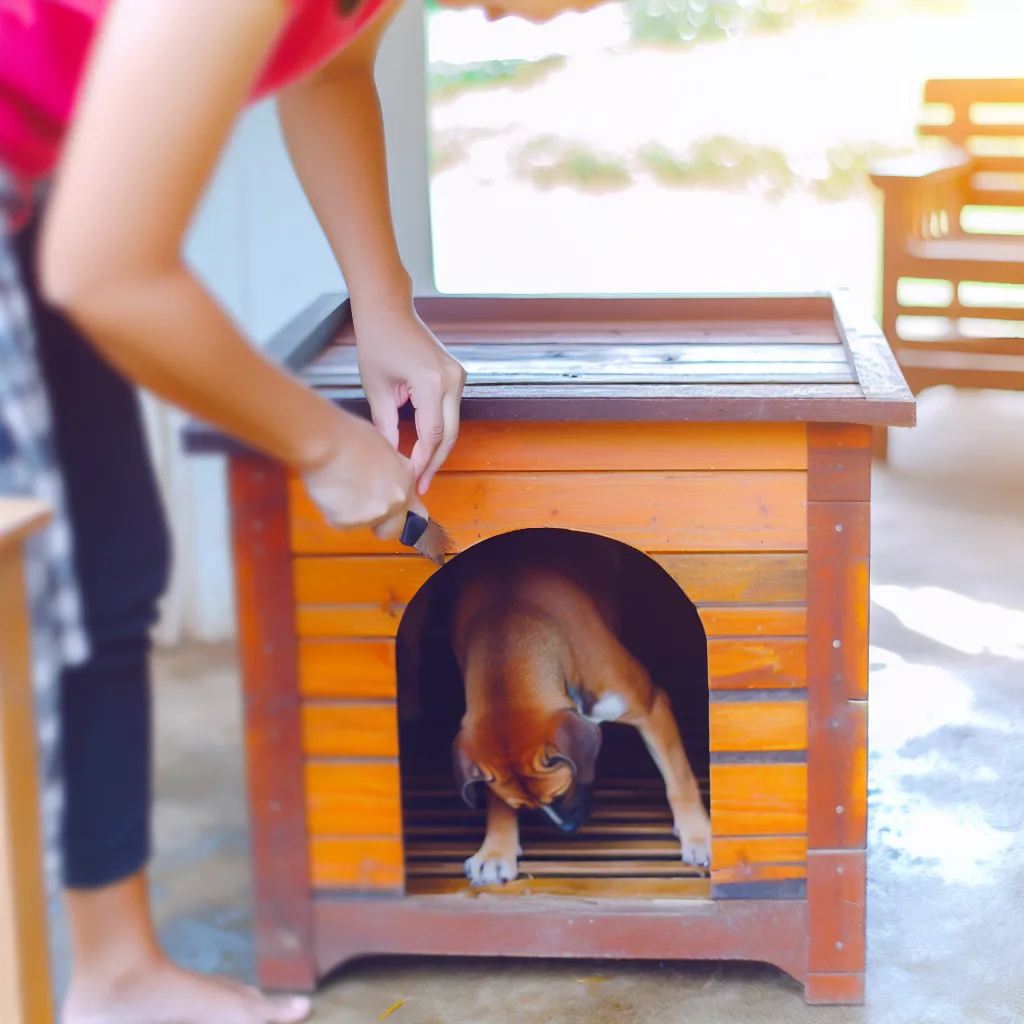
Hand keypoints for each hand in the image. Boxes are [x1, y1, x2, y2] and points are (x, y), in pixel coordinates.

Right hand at [301, 410, 416, 539]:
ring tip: (338, 487)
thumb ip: (390, 468)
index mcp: (406, 477)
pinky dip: (336, 511)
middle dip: (381, 522)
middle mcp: (396, 499)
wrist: (323, 443)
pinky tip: (329, 492)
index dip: (399, 510)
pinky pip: (343, 522)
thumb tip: (385, 476)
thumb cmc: (346, 435)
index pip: (414, 511)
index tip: (390, 511)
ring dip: (354, 513)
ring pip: (365, 523)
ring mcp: (375, 514)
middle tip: (360, 503)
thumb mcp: (380, 446)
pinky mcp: (349, 523)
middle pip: (393, 527)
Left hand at [355, 306, 466, 493]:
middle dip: (435, 461)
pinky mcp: (456, 374)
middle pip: (449, 434)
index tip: (411, 478)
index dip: (422, 460)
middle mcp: (451, 379)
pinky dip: (440, 430)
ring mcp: (458, 375)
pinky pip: (451, 410)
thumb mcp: (376, 388)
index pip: (432, 433)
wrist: (388, 308)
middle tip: (421, 485)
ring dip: (439, 448)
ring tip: (423, 471)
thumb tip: (392, 456)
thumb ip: (386, 425)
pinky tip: (427, 447)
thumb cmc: (377, 342)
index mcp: (430, 382)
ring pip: (453, 424)